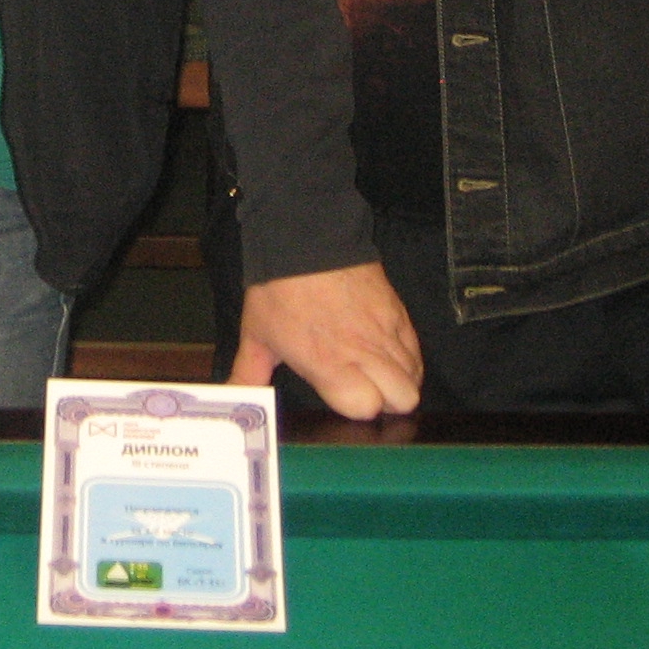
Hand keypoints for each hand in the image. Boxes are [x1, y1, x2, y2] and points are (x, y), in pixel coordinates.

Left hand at [227, 261, 423, 418]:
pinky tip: (385, 356)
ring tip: (374, 375)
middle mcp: (363, 351)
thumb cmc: (278, 289)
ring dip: (398, 383)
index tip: (342, 399)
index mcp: (327, 362)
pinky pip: (418, 351)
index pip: (366, 407)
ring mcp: (385, 331)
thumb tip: (230, 398)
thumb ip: (248, 374)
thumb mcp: (257, 335)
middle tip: (363, 390)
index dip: (356, 410)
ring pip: (415, 377)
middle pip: (404, 400)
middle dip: (386, 403)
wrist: (305, 237)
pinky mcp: (398, 313)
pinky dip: (407, 361)